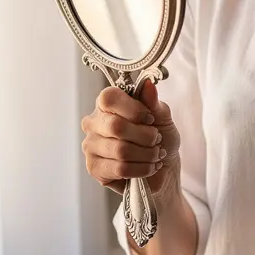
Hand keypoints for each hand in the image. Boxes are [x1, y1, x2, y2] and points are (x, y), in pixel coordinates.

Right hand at [80, 80, 180, 195]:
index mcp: (106, 104)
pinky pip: (120, 169)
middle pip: (116, 126)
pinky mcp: (94, 168)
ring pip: (120, 150)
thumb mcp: (161, 116)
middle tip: (157, 140)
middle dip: (145, 136)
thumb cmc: (160, 138)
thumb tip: (148, 85)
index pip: (109, 98)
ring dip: (146, 154)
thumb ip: (153, 102)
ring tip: (156, 154)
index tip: (150, 119)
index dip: (134, 109)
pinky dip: (142, 169)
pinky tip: (149, 167)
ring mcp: (91, 146)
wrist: (163, 167)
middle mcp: (93, 123)